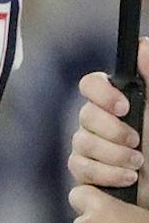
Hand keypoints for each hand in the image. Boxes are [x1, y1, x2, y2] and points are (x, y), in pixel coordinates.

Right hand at [71, 52, 146, 200]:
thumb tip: (143, 45)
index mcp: (118, 102)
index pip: (90, 84)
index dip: (101, 94)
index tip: (123, 107)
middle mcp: (101, 121)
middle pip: (84, 115)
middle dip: (112, 132)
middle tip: (137, 141)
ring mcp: (90, 146)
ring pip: (81, 142)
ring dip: (113, 155)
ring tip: (138, 164)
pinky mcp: (86, 171)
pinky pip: (79, 166)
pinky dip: (105, 173)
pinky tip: (127, 178)